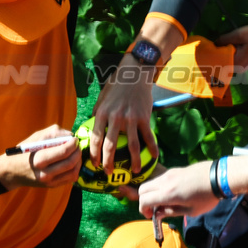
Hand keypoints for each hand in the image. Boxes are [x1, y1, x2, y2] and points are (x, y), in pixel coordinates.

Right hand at [0, 125, 80, 189]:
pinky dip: (76, 169)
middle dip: (78, 151)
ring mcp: (49, 182)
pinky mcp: (52, 186)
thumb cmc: (24, 152)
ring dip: (79, 161)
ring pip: (73, 172)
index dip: (73, 144)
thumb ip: (53, 133)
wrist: (12, 172)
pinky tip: (72, 162)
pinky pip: (71, 179)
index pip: (63, 152)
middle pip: (70, 162)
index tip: (74, 139)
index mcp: (39, 159)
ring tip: (76, 153)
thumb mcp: (35, 138)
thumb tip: (70, 135)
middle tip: (77, 145)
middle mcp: (44, 173)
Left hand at [92, 53, 157, 173]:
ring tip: (135, 171)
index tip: (94, 164)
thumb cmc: (116, 85)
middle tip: (109, 173)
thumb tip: (93, 126)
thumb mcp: (102, 97)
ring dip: (134, 160)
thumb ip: (98, 112)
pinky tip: (154, 156)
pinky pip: (148, 136)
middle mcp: (115, 118)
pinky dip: (152, 147)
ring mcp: (131, 119)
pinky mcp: (144, 117)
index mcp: (102, 114)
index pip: (96, 138)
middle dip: (109, 162)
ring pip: (132, 145)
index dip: (94, 153)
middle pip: (111, 146)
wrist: (134, 74)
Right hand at [136, 164, 217, 218]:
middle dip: (145, 201)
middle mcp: (165, 181)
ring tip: (165, 202)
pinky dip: (159, 187)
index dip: (143, 210)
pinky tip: (172, 193)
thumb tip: (158, 213)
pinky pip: (160, 179)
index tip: (151, 216)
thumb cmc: (207, 197)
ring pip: (151, 183)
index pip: (144, 200)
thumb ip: (171, 212)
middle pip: (143, 189)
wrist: (219, 176)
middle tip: (155, 209)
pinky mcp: (175, 169)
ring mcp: (170, 173)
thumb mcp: (191, 211)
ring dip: (152, 193)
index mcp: (167, 193)